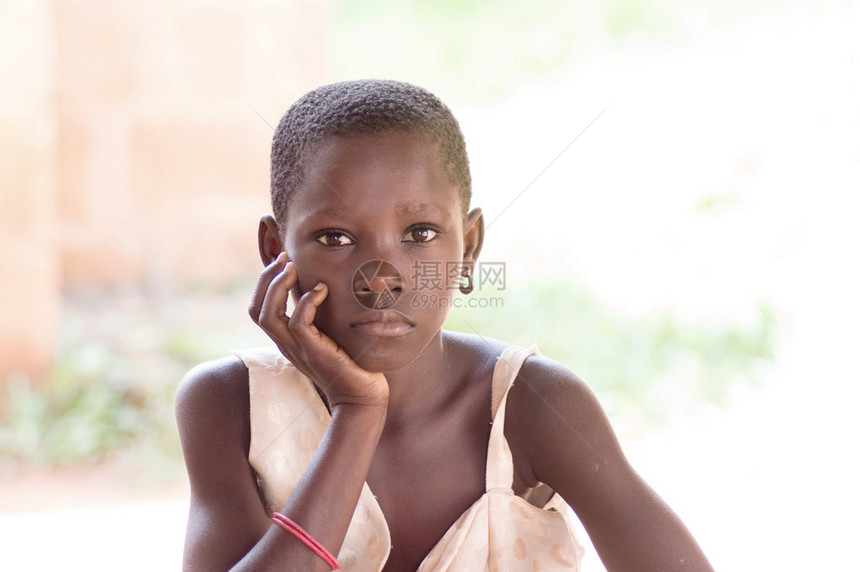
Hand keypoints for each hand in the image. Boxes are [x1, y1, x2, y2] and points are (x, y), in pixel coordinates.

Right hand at [249, 253, 388, 408]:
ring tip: (292, 268)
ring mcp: (297, 350)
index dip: (264, 283)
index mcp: (286, 340)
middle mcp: (285, 345)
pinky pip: (298, 324)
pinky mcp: (314, 353)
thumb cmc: (351, 364)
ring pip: (268, 316)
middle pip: (256, 310)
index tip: (282, 261)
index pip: (258, 309)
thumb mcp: (330, 335)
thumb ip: (321, 318)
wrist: (362, 397)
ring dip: (277, 287)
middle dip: (266, 279)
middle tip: (285, 258)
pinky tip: (322, 290)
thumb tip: (326, 288)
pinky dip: (306, 303)